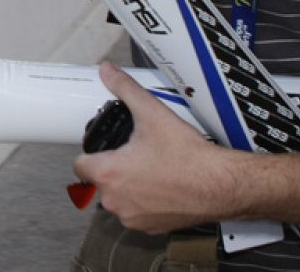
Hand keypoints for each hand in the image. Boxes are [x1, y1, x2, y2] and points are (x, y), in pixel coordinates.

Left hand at [71, 61, 241, 233]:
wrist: (220, 185)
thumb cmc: (188, 157)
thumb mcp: (152, 113)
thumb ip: (125, 89)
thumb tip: (107, 71)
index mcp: (108, 174)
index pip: (79, 166)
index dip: (89, 154)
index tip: (103, 148)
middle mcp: (115, 201)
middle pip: (98, 182)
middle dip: (111, 169)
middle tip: (132, 155)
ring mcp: (133, 218)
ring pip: (117, 199)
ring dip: (126, 187)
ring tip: (147, 169)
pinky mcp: (151, 228)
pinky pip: (136, 214)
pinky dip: (144, 203)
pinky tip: (159, 187)